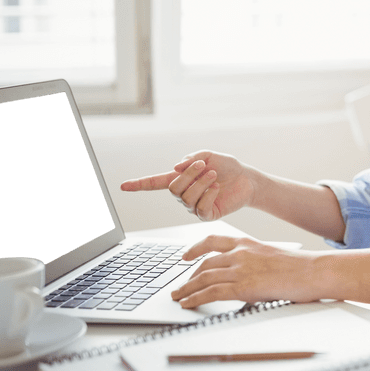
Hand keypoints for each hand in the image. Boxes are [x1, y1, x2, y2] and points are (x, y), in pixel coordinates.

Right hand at [119, 150, 256, 220]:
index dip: (139, 184)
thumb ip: (192, 158)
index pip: (155, 183)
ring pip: (186, 198)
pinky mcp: (207, 215)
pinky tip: (216, 188)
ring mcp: (195, 206)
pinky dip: (208, 195)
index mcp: (181, 179)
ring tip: (214, 175)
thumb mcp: (209, 155)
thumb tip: (176, 167)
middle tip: (205, 165)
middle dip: (189, 175)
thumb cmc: (227, 167)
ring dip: (201, 183)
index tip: (122, 186)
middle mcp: (184, 194)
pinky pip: (200, 208)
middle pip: (173, 189)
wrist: (247, 179)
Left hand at [172, 235, 322, 306]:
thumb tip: (243, 277)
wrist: (312, 271)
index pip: (213, 241)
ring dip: (186, 290)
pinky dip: (195, 299)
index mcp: (247, 243)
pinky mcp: (243, 287)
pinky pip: (211, 292)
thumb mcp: (271, 257)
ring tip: (178, 297)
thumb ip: (253, 263)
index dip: (195, 248)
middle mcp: (240, 253)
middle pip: (203, 264)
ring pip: (202, 278)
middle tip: (179, 286)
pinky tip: (188, 304)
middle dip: (187, 277)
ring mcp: (240, 269)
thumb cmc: (299, 267)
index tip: (185, 255)